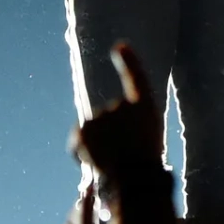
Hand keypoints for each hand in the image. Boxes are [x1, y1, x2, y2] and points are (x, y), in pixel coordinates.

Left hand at [73, 43, 166, 195]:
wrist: (135, 177)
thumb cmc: (145, 168)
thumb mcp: (146, 144)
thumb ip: (128, 130)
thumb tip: (105, 132)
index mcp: (144, 107)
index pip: (136, 78)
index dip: (129, 61)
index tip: (120, 46)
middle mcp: (121, 105)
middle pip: (107, 119)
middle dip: (108, 136)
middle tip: (121, 158)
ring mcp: (102, 114)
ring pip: (91, 132)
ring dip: (95, 147)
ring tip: (111, 165)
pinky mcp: (84, 127)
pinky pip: (77, 143)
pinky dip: (80, 154)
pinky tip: (95, 165)